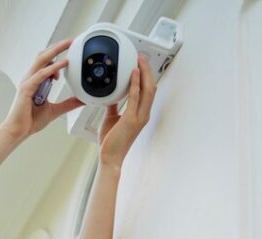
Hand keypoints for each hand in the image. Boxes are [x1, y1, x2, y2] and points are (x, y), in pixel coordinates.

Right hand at [0, 39, 84, 141]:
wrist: (18, 131)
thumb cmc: (30, 121)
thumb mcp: (55, 110)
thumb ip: (68, 103)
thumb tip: (82, 100)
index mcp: (35, 81)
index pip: (46, 62)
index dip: (57, 55)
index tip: (70, 52)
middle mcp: (30, 78)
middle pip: (43, 56)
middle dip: (57, 46)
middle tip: (71, 40)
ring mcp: (27, 82)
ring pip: (41, 60)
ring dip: (55, 50)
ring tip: (68, 44)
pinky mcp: (27, 88)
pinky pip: (42, 74)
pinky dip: (53, 67)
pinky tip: (64, 63)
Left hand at [98, 53, 156, 167]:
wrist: (110, 157)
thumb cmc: (111, 142)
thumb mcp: (112, 118)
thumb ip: (114, 107)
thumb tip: (111, 96)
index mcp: (140, 114)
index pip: (147, 91)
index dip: (146, 76)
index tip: (141, 64)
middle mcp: (143, 114)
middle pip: (151, 87)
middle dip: (148, 70)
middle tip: (142, 57)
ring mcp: (139, 117)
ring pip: (147, 90)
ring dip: (144, 73)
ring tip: (139, 60)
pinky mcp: (132, 119)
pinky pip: (135, 97)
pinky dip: (135, 84)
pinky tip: (133, 73)